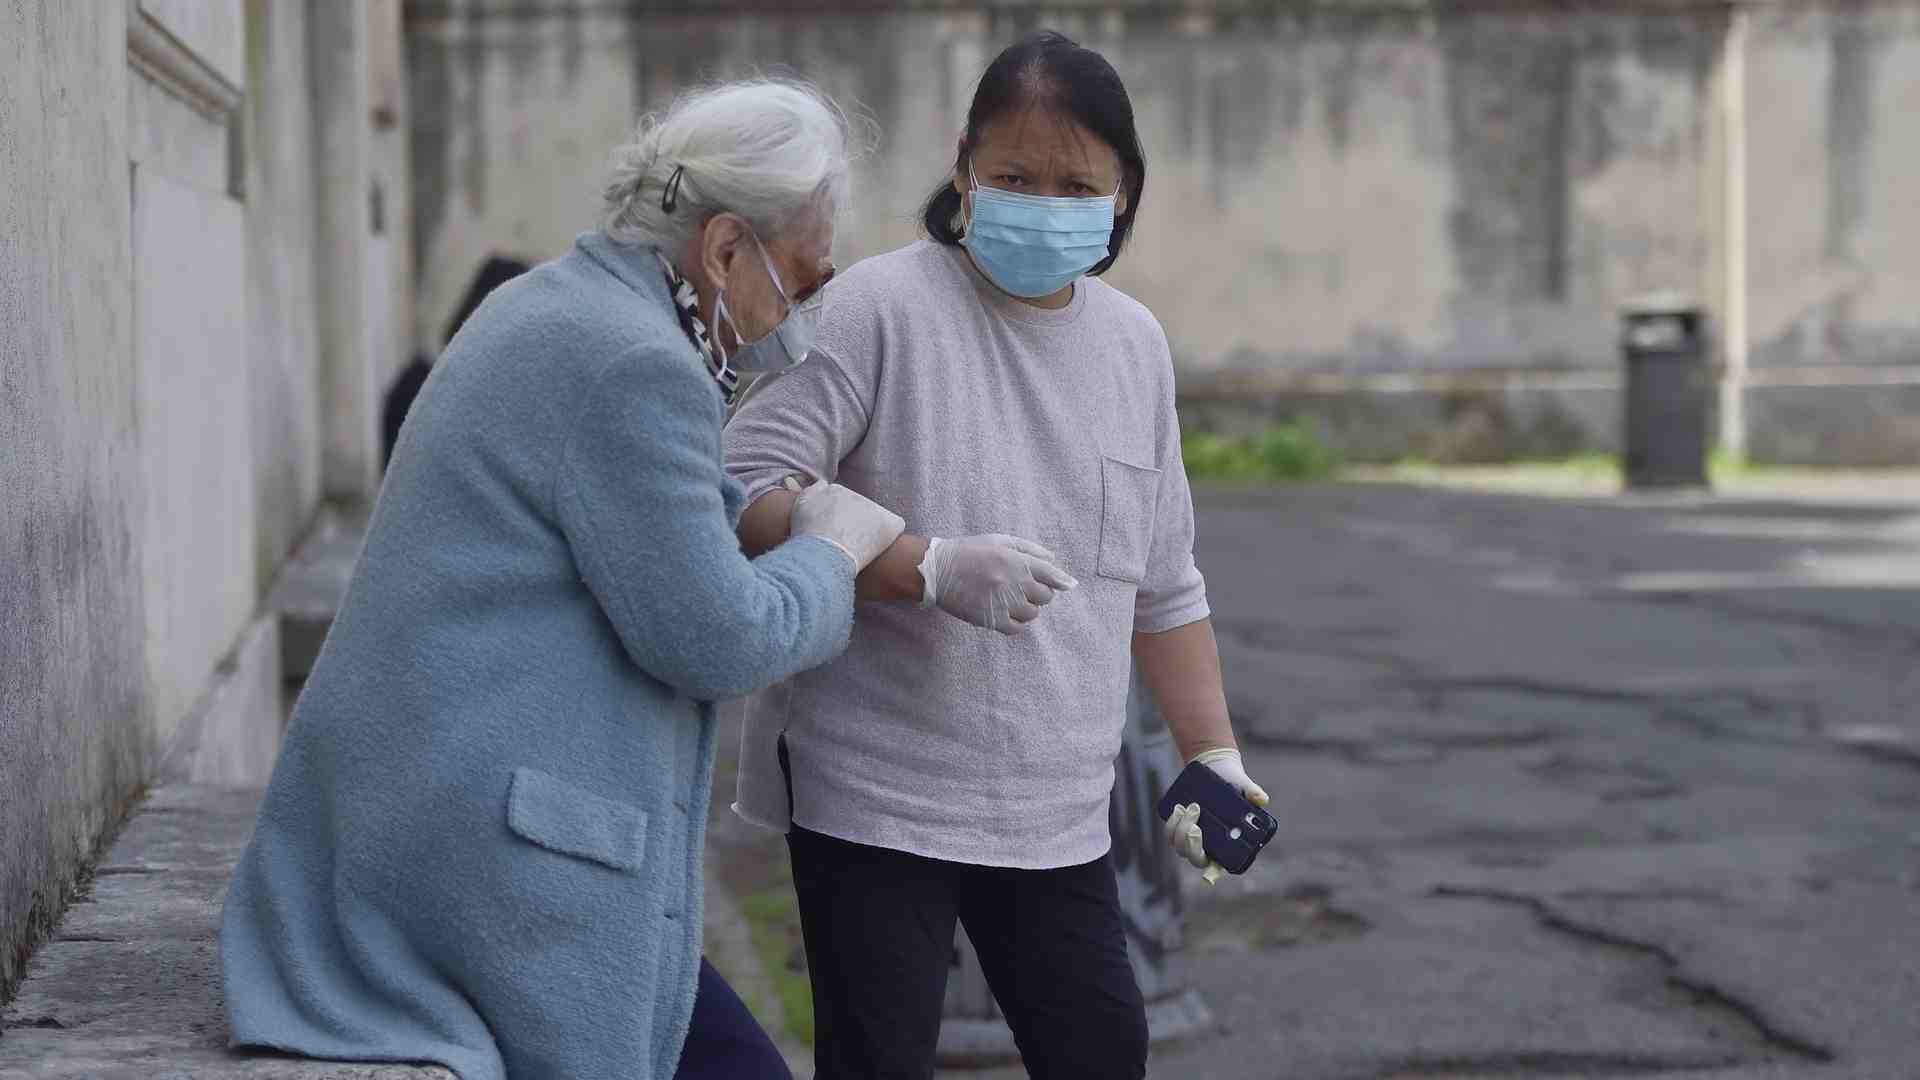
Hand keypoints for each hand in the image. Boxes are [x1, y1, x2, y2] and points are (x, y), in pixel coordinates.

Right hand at [788, 478, 905, 571]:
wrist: (823, 551)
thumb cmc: (808, 534)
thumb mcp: (800, 506)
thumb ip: (810, 492)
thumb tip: (822, 483)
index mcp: (834, 491)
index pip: (839, 502)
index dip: (836, 519)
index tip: (832, 532)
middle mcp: (856, 496)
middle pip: (857, 511)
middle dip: (853, 523)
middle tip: (844, 543)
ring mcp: (874, 509)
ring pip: (874, 520)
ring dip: (868, 532)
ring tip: (859, 550)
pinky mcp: (889, 523)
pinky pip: (894, 526)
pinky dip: (889, 536)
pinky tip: (879, 548)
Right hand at [917, 534, 1077, 634]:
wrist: (937, 570)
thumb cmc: (969, 551)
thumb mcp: (999, 541)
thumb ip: (1029, 550)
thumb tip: (1055, 562)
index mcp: (1016, 560)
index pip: (1052, 574)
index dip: (1061, 581)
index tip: (1068, 585)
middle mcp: (1013, 582)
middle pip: (1045, 596)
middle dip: (1039, 592)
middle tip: (1024, 588)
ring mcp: (1003, 602)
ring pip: (1032, 613)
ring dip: (1027, 607)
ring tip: (1011, 599)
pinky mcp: (991, 619)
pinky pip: (1016, 627)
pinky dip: (1016, 622)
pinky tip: (1005, 612)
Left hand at [1165, 748, 1269, 882]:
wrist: (1216, 768)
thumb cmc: (1234, 782)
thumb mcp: (1244, 786)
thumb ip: (1253, 793)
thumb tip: (1262, 800)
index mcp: (1228, 845)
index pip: (1220, 866)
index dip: (1213, 874)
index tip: (1207, 878)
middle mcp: (1209, 845)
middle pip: (1196, 858)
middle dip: (1193, 846)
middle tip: (1195, 827)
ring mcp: (1192, 838)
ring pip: (1180, 846)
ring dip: (1181, 830)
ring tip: (1189, 807)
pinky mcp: (1179, 827)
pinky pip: (1171, 834)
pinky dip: (1172, 824)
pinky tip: (1178, 809)